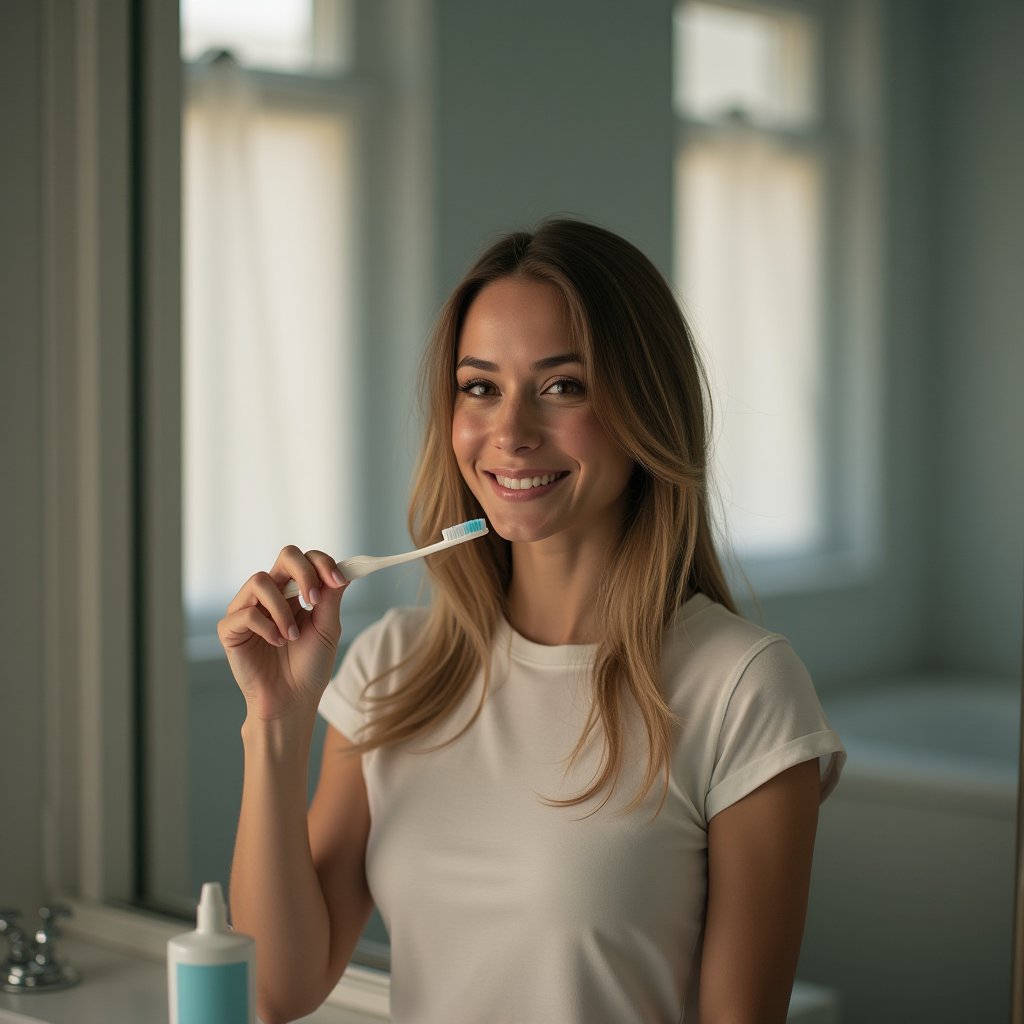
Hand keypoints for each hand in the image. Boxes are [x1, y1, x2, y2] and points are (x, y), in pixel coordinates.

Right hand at [217, 546, 349, 721]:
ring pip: (260, 581)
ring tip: (291, 636)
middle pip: (285, 556)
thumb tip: (344, 570)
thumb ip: (331, 598)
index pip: (306, 560)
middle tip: (315, 599)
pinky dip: (266, 627)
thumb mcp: (327, 629)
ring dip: (282, 609)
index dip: (323, 563)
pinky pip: (245, 613)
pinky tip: (276, 643)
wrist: (291, 701)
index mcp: (295, 592)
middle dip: (304, 572)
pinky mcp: (230, 629)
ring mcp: (248, 609)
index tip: (339, 580)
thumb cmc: (309, 667)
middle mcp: (270, 595)